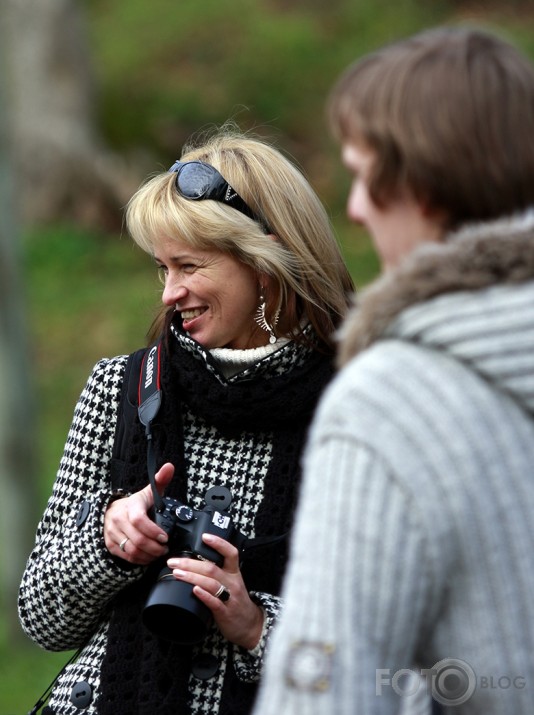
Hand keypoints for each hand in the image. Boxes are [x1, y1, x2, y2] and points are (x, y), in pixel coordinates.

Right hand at [104, 462, 173, 564]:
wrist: (110, 512)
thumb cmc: (134, 504)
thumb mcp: (147, 492)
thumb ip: (160, 480)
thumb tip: (170, 467)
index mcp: (130, 506)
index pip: (139, 520)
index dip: (153, 531)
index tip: (165, 537)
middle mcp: (118, 519)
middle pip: (138, 540)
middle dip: (155, 547)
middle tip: (165, 548)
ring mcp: (112, 533)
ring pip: (132, 551)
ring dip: (149, 555)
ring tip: (158, 552)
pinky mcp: (110, 545)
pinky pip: (126, 557)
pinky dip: (140, 560)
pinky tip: (148, 557)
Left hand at [167, 533, 263, 649]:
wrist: (250, 625)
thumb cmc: (236, 602)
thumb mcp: (231, 583)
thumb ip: (216, 574)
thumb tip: (193, 564)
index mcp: (233, 573)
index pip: (231, 553)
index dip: (219, 543)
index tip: (204, 536)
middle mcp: (232, 583)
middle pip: (212, 568)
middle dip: (190, 563)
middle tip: (174, 561)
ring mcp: (230, 598)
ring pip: (211, 583)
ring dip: (192, 577)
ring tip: (177, 573)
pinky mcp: (225, 613)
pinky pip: (215, 602)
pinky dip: (204, 595)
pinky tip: (194, 590)